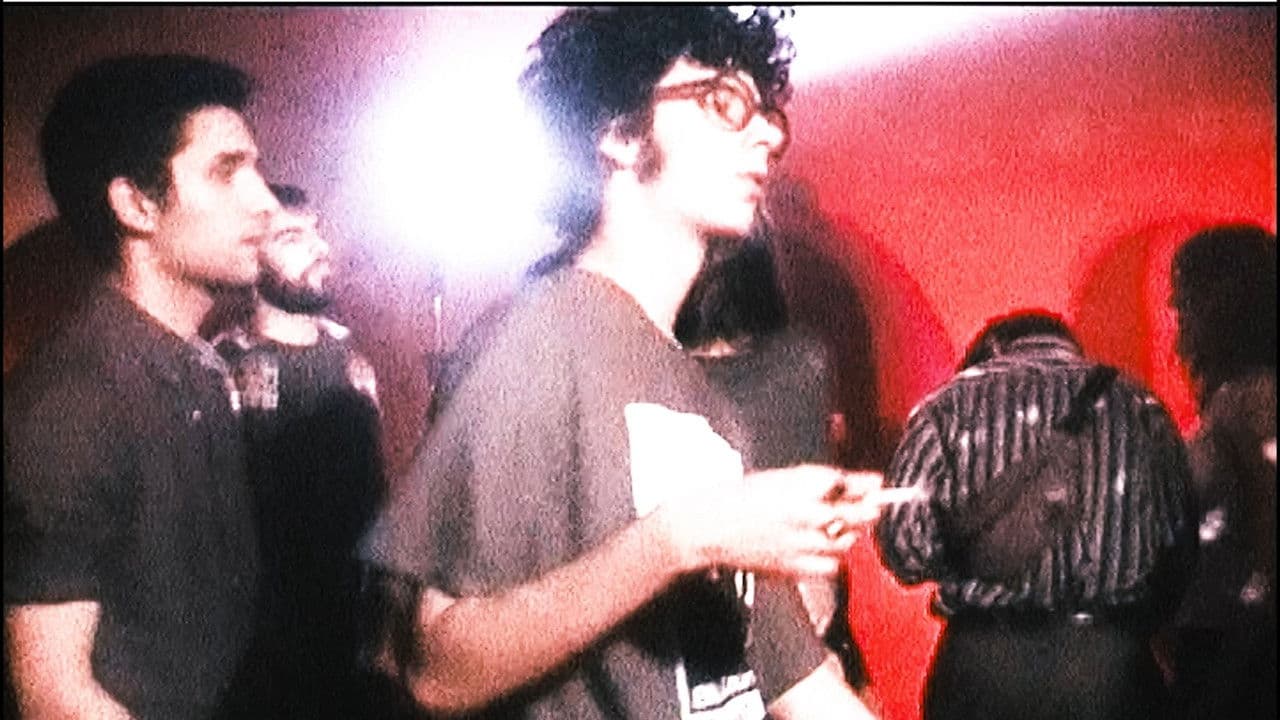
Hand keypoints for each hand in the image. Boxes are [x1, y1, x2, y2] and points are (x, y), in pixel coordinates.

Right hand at [655, 464, 885, 577]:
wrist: (708, 528)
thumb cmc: (744, 497)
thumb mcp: (783, 479)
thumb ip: (826, 482)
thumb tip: (873, 482)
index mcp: (796, 485)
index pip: (843, 482)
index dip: (859, 483)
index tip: (868, 484)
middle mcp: (802, 514)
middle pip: (854, 512)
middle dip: (866, 508)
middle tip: (869, 506)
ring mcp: (799, 543)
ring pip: (845, 541)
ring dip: (845, 533)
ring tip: (828, 526)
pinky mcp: (793, 568)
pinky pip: (829, 566)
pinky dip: (830, 558)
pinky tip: (816, 548)